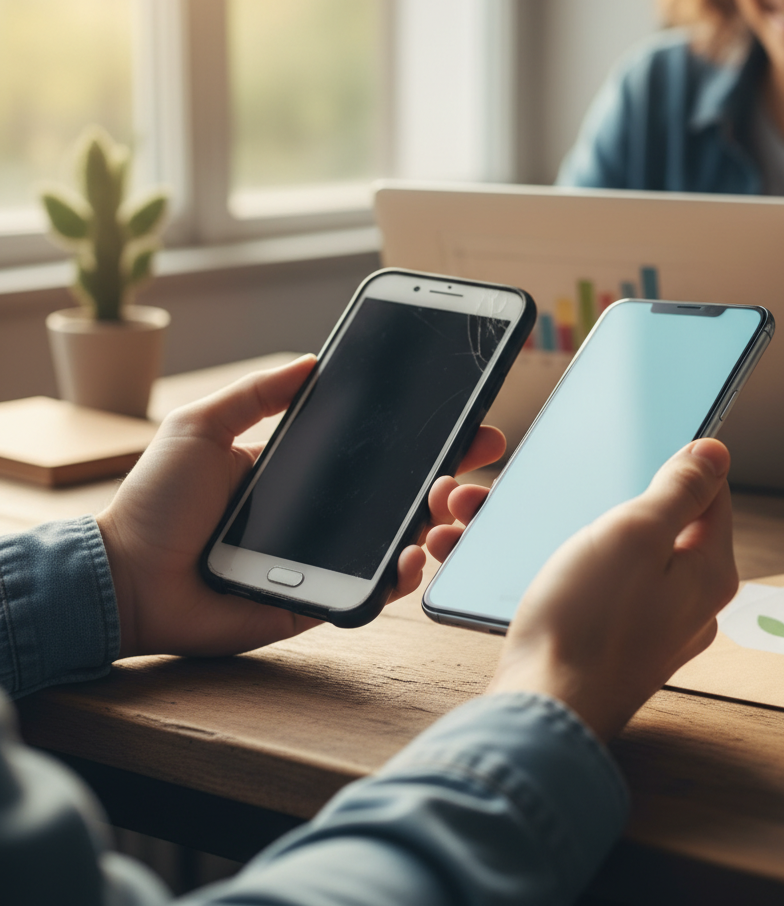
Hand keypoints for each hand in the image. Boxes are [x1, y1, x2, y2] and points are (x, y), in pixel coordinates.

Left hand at [98, 355, 506, 658]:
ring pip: (402, 539)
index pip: (377, 450)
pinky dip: (403, 574)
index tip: (466, 415)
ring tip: (451, 505)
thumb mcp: (201, 428)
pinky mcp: (320, 601)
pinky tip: (416, 554)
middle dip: (454, 473)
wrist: (126, 579)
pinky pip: (374, 589)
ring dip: (441, 520)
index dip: (424, 434)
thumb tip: (313, 359)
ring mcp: (326, 558)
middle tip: (480, 455)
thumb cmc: (156, 503)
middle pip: (405, 493)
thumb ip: (256, 394)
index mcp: (304, 471)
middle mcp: (325, 514)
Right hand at [481, 439, 736, 742]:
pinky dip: (582, 575)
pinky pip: (611, 593)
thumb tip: (716, 453)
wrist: (543, 710)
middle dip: (624, 504)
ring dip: (594, 539)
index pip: (714, 496)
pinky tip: (551, 576)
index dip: (680, 464)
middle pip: (671, 528)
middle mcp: (694, 605)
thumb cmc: (586, 623)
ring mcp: (658, 632)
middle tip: (585, 498)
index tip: (641, 450)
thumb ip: (680, 490)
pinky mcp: (622, 648)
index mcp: (710, 573)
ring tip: (554, 537)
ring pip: (634, 561)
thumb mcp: (634, 533)